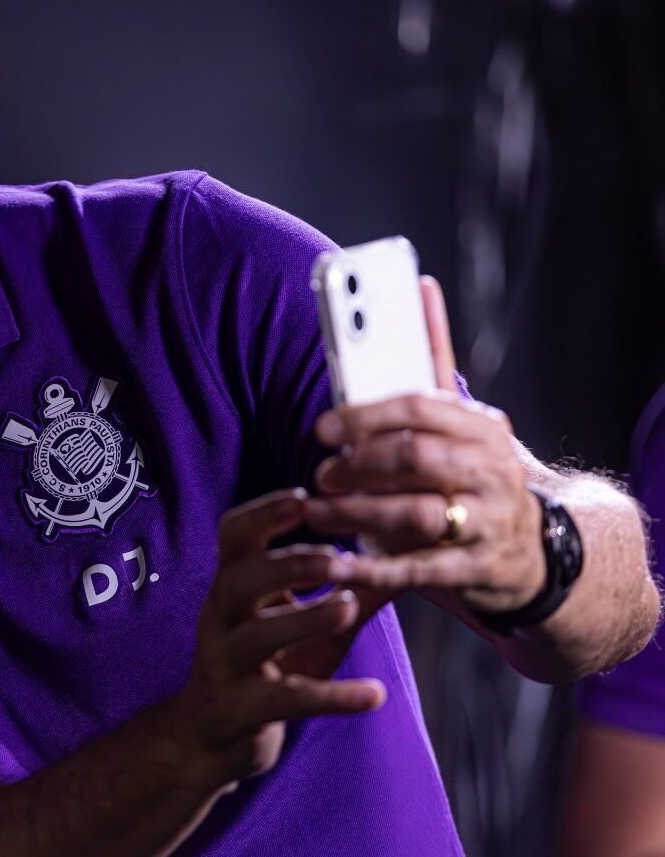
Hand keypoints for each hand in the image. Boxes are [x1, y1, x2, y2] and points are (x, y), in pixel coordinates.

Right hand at [171, 489, 386, 792]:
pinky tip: (375, 694)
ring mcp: (226, 665)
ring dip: (303, 618)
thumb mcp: (307, 625)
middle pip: (239, 580)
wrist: (211, 737)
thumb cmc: (268, 667)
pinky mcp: (242, 710)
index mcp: (232, 587)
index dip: (262, 513)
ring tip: (348, 608)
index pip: (233, 536)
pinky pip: (286, 699)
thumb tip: (410, 552)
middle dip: (287, 565)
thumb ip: (350, 591)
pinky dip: (332, 696)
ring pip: (257, 635)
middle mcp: (220, 619)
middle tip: (336, 556)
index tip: (305, 499)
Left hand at [303, 277, 545, 614]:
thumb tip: (419, 286)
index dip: (365, 417)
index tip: (322, 427)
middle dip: (360, 466)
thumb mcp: (464, 421)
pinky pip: (419, 570)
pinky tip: (338, 568)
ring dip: (358, 515)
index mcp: (482, 427)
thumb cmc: (480, 474)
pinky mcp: (479, 569)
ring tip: (318, 513)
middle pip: (416, 459)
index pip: (419, 409)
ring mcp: (490, 521)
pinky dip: (373, 570)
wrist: (538, 550)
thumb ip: (434, 361)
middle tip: (321, 474)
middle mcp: (491, 470)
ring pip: (416, 514)